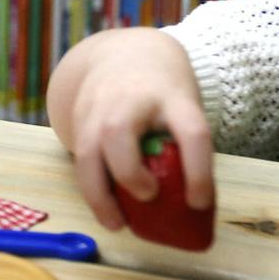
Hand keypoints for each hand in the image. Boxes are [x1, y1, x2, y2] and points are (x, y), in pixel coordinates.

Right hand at [45, 27, 213, 230]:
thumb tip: (192, 211)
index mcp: (172, 96)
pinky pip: (80, 162)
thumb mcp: (183, 109)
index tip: (199, 203)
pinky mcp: (79, 120)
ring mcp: (98, 108)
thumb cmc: (164, 95)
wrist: (124, 55)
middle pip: (119, 133)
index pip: (191, 133)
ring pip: (88, 152)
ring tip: (118, 225)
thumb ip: (184, 150)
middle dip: (130, 172)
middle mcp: (130, 99)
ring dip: (100, 195)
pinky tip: (106, 211)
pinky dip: (92, 191)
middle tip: (149, 196)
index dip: (198, 172)